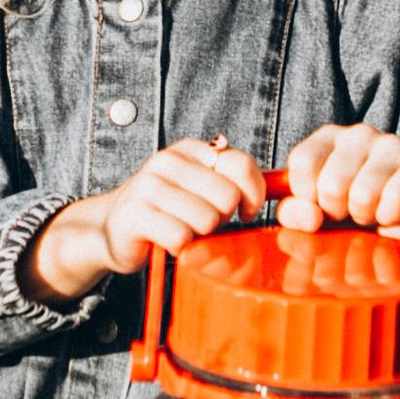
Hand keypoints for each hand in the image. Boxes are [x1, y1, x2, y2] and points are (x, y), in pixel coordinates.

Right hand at [20, 138, 267, 301]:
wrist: (111, 229)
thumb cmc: (170, 211)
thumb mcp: (203, 188)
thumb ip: (236, 183)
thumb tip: (288, 188)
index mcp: (191, 150)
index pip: (241, 164)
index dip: (252, 195)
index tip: (245, 211)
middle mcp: (168, 161)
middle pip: (226, 197)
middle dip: (222, 219)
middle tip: (204, 224)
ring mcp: (148, 186)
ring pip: (205, 219)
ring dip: (200, 235)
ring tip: (183, 231)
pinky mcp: (135, 214)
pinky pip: (180, 237)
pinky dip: (181, 248)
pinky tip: (168, 242)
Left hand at [279, 124, 399, 229]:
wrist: (397, 221)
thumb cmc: (347, 211)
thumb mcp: (312, 214)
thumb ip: (294, 214)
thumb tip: (311, 217)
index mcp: (327, 137)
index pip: (303, 162)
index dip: (307, 196)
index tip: (318, 204)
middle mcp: (359, 133)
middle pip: (331, 184)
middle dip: (338, 211)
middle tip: (349, 211)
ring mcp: (390, 144)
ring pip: (363, 194)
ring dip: (364, 216)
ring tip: (370, 212)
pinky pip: (393, 198)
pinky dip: (388, 218)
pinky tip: (390, 214)